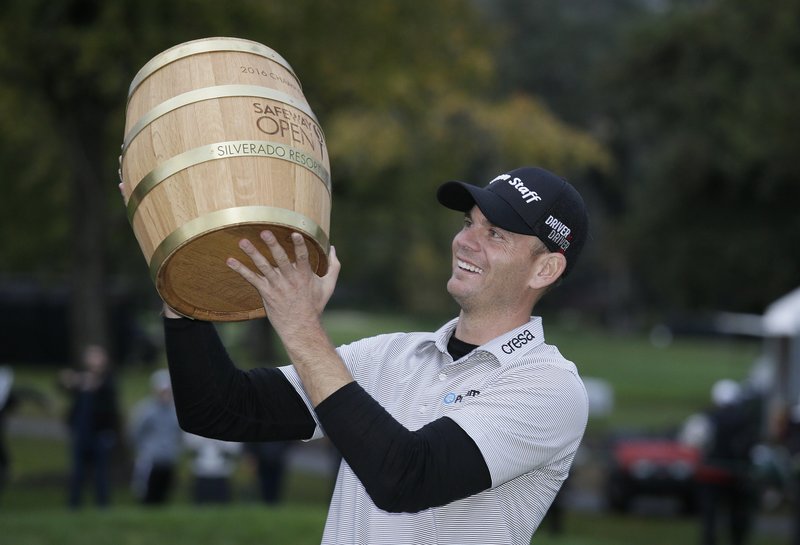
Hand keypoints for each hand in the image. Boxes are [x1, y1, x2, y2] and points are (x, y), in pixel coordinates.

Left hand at [226, 230, 340, 333]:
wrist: (301, 327)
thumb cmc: (315, 305)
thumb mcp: (328, 286)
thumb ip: (334, 266)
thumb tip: (333, 248)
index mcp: (305, 275)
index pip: (302, 257)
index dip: (299, 245)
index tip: (295, 233)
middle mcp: (290, 279)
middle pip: (280, 259)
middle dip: (273, 245)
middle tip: (265, 232)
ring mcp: (276, 286)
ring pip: (263, 267)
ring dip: (253, 253)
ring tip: (243, 242)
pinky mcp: (266, 293)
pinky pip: (252, 279)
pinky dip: (240, 270)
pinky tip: (230, 260)